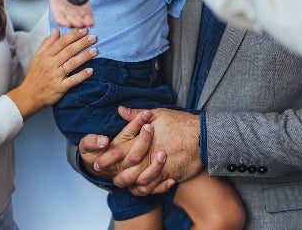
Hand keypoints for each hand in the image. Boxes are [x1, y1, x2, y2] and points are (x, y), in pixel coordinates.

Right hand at [7, 28, 97, 119]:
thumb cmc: (35, 75)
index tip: (84, 30)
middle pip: (68, 51)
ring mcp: (55, 76)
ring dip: (84, 56)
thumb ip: (47, 43)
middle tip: (93, 37)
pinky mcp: (60, 87)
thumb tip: (56, 31)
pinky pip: (72, 80)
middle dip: (82, 43)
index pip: (61, 42)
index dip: (73, 35)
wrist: (30, 95)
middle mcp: (50, 64)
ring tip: (95, 50)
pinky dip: (82, 75)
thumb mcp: (37, 57)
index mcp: (45, 55)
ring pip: (72, 63)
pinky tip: (91, 70)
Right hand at [22, 0, 93, 27]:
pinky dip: (90, 21)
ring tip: (85, 23)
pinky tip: (92, 22)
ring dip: (83, 23)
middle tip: (78, 24)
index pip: (58, 18)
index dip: (62, 21)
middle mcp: (66, 14)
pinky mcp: (86, 14)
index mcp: (57, 9)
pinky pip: (88, 19)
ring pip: (80, 22)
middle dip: (74, 23)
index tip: (66, 23)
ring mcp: (77, 15)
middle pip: (70, 21)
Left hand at [87, 107, 205, 195]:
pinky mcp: (171, 176)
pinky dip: (148, 190)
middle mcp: (149, 156)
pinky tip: (142, 187)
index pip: (119, 151)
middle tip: (109, 177)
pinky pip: (155, 188)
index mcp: (143, 140)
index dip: (107, 158)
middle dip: (116, 176)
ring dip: (131, 185)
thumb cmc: (181, 123)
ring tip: (125, 184)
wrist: (204, 136)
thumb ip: (137, 115)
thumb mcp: (158, 114)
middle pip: (127, 172)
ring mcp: (160, 168)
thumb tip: (120, 111)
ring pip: (140, 183)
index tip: (97, 163)